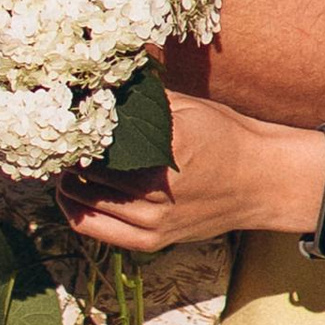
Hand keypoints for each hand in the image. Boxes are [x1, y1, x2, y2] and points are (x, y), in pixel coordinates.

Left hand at [62, 97, 312, 253]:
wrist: (262, 182)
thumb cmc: (225, 136)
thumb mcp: (187, 106)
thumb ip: (143, 99)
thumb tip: (101, 83)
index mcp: (168, 145)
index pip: (101, 138)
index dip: (79, 128)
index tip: (70, 117)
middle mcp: (159, 188)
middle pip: (89, 169)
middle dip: (71, 153)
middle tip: (63, 137)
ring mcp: (156, 220)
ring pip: (86, 199)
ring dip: (68, 180)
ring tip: (66, 161)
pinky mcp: (153, 241)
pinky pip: (96, 229)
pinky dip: (76, 209)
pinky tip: (70, 193)